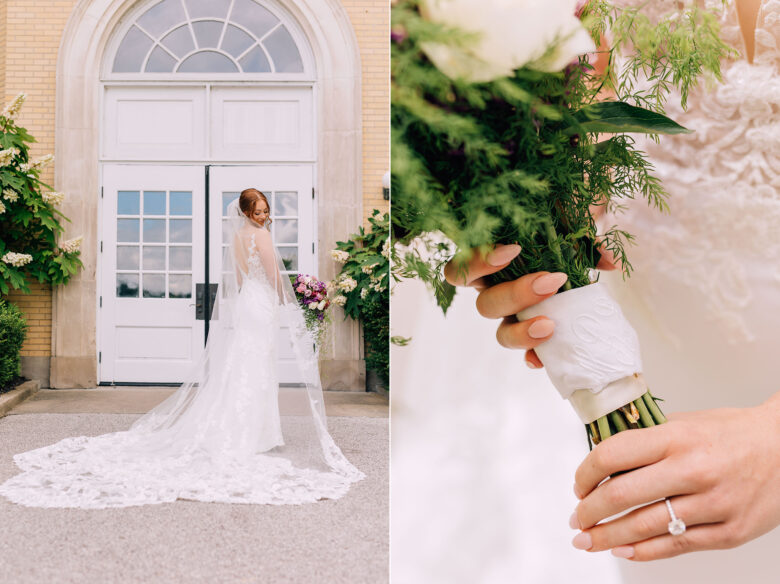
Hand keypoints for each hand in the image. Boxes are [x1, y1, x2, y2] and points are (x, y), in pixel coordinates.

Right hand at [442, 237, 617, 367]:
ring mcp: (514, 315)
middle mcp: (494, 291)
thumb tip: (611, 262)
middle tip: (552, 283)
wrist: (577, 236)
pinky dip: (534, 355)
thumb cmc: (559, 220)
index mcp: (489, 261)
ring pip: (501, 332)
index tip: (513, 251)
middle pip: (485, 305)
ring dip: (522, 332)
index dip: (478, 264)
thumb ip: (580, 232)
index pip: (461, 269)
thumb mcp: (565, 216)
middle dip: (516, 296)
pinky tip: (543, 359)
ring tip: (550, 326)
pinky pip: (526, 350)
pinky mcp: (532, 329)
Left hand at [570, 392, 779, 560]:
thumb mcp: (684, 422)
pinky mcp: (730, 532)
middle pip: (620, 496)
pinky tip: (623, 549)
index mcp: (676, 437)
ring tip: (587, 540)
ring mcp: (713, 504)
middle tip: (576, 519)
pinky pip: (674, 546)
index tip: (579, 485)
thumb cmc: (732, 433)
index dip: (585, 474)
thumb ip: (645, 441)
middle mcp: (693, 470)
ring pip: (643, 527)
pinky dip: (642, 551)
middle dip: (587, 512)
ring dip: (606, 537)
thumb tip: (602, 462)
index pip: (611, 456)